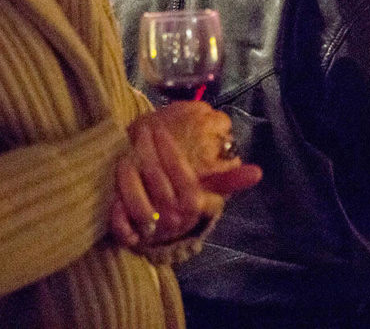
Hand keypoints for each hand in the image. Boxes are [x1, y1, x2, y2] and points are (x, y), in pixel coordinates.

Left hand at [111, 103, 260, 248]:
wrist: (158, 233)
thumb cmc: (181, 201)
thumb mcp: (206, 190)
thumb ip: (228, 180)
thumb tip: (258, 173)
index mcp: (193, 206)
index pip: (183, 176)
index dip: (170, 152)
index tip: (159, 130)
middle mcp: (174, 219)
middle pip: (158, 182)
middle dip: (146, 153)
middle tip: (140, 131)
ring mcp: (152, 230)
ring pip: (137, 200)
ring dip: (127, 174)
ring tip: (124, 151)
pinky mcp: (131, 238)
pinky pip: (121, 226)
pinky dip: (115, 210)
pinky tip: (111, 187)